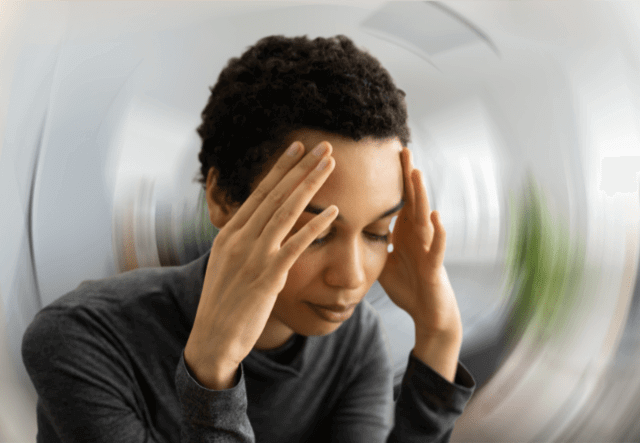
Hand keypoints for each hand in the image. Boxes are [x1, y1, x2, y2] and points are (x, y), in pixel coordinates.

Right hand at [184, 141, 337, 388]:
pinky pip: (295, 246)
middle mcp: (240, 238)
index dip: (281, 168)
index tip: (297, 148)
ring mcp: (253, 256)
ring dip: (310, 186)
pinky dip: (315, 227)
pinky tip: (334, 214)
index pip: (259, 192)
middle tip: (323, 146)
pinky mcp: (267, 277)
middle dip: (302, 167)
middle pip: (276, 195)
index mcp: (229, 233)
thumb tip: (260, 226)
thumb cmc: (223, 303)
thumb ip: (243, 242)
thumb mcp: (226, 264)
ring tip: (330, 165)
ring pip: (286, 212)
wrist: (212, 339)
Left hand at [378, 148, 461, 343]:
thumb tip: (348, 230)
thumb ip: (372, 243)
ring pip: (424, 217)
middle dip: (407, 176)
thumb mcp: (384, 261)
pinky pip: (437, 247)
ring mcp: (428, 248)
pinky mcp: (434, 266)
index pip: (398, 200)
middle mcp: (417, 235)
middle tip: (402, 149)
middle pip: (412, 200)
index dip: (392, 179)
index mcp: (404, 232)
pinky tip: (435, 216)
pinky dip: (438, 232)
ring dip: (421, 195)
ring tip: (416, 172)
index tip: (384, 154)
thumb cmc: (408, 285)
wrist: (428, 312)